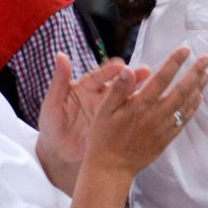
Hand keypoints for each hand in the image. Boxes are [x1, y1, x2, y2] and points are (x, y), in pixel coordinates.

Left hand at [37, 55, 149, 169]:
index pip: (100, 75)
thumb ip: (59, 80)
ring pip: (127, 99)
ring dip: (140, 93)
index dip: (109, 71)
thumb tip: (60, 55)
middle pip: (118, 84)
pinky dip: (140, 112)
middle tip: (146, 72)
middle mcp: (100, 95)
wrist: (57, 152)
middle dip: (132, 78)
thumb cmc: (51, 125)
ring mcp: (109, 111)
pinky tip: (153, 109)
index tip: (120, 65)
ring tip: (155, 88)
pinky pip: (129, 117)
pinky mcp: (115, 125)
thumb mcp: (53, 103)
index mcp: (86, 86)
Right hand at [84, 46, 207, 177]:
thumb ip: (118, 89)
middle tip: (206, 59)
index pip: (162, 78)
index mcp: (140, 105)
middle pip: (181, 90)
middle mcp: (155, 115)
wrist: (112, 167)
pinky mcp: (167, 138)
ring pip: (187, 105)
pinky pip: (185, 120)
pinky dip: (194, 107)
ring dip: (198, 88)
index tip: (186, 49)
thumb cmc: (104, 137)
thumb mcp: (104, 110)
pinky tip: (199, 97)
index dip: (175, 62)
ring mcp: (164, 128)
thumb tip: (128, 68)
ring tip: (207, 74)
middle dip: (195, 72)